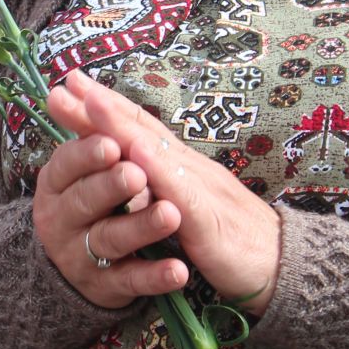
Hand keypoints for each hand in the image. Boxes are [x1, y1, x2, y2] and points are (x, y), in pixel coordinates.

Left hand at [51, 69, 280, 312]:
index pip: (138, 128)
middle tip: (64, 81)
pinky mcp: (209, 220)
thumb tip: (127, 163)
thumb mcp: (187, 206)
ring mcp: (199, 189)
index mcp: (179, 167)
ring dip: (123, 126)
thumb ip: (159, 185)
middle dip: (100, 106)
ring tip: (92, 102)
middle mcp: (187, 168)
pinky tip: (137, 153)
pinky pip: (182, 192)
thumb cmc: (232, 236)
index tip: (71, 82)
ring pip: (155, 152)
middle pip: (139, 130)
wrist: (283, 267)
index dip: (105, 105)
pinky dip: (159, 170)